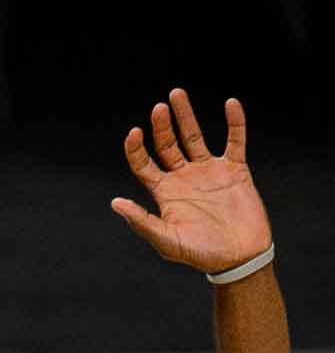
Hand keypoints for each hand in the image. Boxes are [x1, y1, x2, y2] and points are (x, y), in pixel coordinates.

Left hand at [115, 89, 272, 274]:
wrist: (239, 258)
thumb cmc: (200, 253)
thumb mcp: (166, 240)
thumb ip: (142, 221)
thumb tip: (114, 202)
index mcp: (163, 191)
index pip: (143, 163)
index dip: (136, 147)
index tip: (134, 132)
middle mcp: (183, 177)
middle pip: (167, 144)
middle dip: (161, 125)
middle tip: (159, 107)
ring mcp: (209, 171)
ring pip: (194, 136)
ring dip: (186, 116)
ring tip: (176, 94)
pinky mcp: (235, 169)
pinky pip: (235, 140)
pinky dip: (235, 122)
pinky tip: (231, 103)